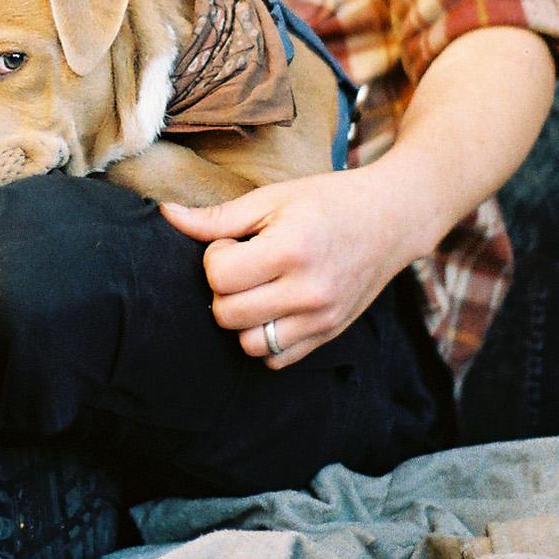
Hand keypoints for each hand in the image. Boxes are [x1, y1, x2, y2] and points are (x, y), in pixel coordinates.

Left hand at [160, 166, 435, 369]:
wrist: (391, 219)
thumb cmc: (327, 202)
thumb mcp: (272, 198)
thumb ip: (218, 216)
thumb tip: (167, 215)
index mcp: (292, 249)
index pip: (219, 275)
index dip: (216, 257)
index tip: (234, 243)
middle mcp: (308, 291)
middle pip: (227, 315)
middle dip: (223, 289)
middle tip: (244, 265)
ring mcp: (321, 318)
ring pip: (248, 344)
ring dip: (242, 319)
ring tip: (257, 288)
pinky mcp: (329, 335)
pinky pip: (276, 360)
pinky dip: (265, 340)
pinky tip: (272, 309)